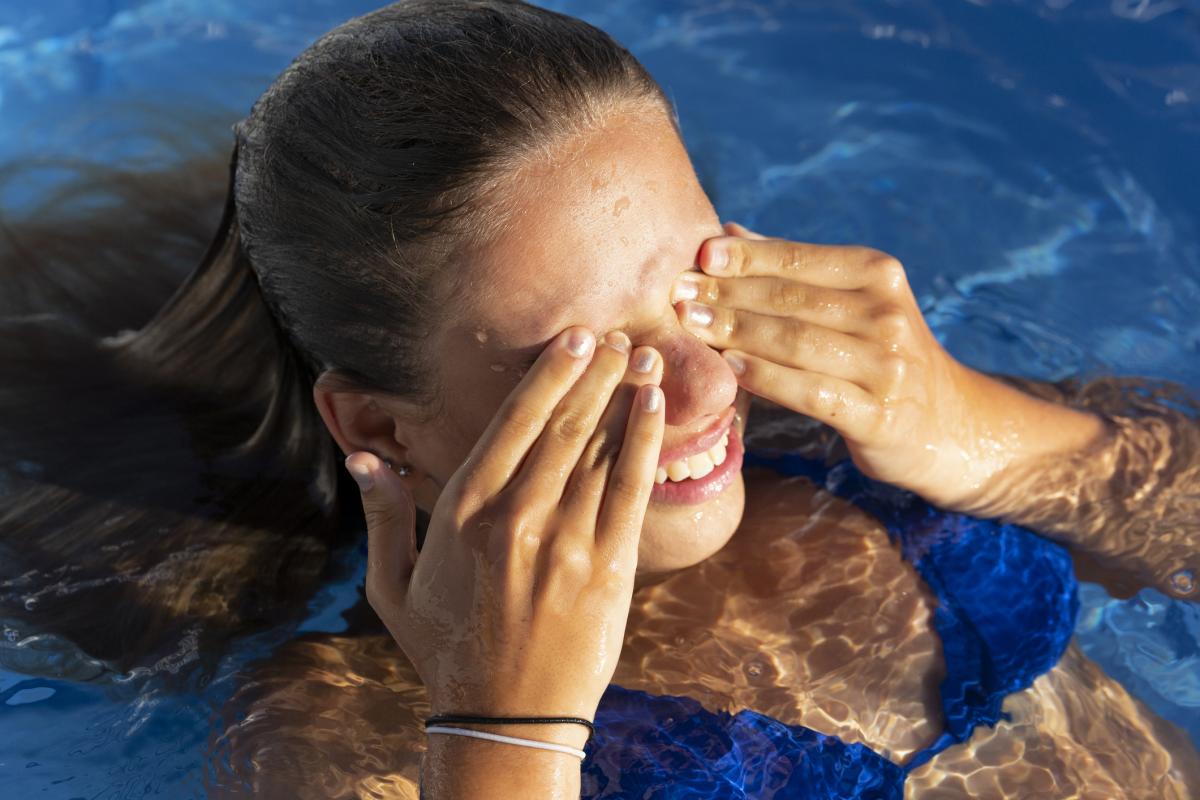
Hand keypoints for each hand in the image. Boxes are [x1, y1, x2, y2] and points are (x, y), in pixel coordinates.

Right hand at [346, 328, 664, 742]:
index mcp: (463, 513)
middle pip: (562, 426)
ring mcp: (566, 542)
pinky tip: (654, 406)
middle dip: (591, 372)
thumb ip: (383, 516)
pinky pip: (632, 490)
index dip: (546, 376)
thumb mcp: (393, 587)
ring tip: (640, 353)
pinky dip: (645, 442)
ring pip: (599, 449)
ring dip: (622, 394)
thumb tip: (362, 456)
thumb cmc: (446, 650)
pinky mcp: (608, 569)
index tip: (570, 338)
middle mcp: (515, 518)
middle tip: (612, 332)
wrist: (505, 720)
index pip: (511, 424)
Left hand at [673, 223, 989, 507]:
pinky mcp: (877, 415)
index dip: (747, 256)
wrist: (946, 424)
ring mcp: (885, 365)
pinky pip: (810, 392)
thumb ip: (793, 270)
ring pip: (795, 341)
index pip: (800, 259)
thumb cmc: (878, 354)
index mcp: (879, 274)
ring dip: (737, 332)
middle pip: (790, 299)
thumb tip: (729, 232)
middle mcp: (887, 313)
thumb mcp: (851, 303)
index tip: (699, 253)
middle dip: (728, 293)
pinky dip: (767, 378)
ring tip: (690, 326)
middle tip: (678, 291)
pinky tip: (731, 368)